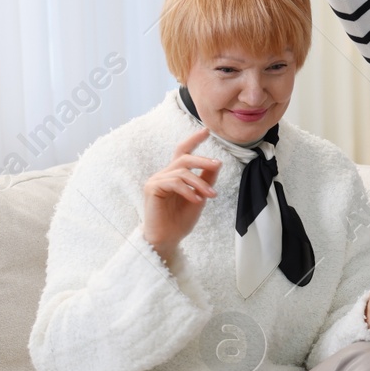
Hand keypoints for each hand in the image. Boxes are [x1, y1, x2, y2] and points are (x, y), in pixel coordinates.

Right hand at [142, 128, 221, 263]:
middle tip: (217, 164)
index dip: (194, 140)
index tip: (206, 131)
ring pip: (181, 171)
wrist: (168, 239)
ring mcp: (156, 180)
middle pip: (183, 157)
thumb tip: (217, 163)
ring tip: (211, 195)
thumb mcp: (199, 198)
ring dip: (200, 182)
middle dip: (202, 159)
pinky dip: (188, 190)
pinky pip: (174, 182)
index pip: (183, 152)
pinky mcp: (152, 188)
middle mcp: (164, 175)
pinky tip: (197, 200)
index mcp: (174, 176)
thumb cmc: (180, 221)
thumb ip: (206, 181)